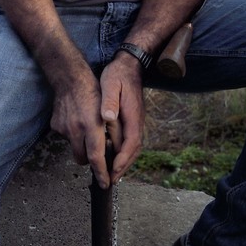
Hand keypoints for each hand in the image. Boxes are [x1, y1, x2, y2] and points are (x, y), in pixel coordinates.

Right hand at [49, 71, 108, 182]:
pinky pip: (66, 137)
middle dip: (91, 160)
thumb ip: (116, 134)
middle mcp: (76, 129)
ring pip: (74, 148)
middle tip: (97, 152)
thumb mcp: (110, 112)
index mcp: (92, 126)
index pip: (96, 157)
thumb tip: (119, 153)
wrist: (70, 79)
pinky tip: (76, 121)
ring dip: (81, 145)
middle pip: (82, 158)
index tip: (105, 184)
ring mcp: (63, 128)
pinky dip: (73, 134)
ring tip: (86, 129)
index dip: (101, 173)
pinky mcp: (55, 125)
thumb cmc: (95, 93)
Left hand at [98, 53, 145, 185]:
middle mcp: (138, 122)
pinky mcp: (132, 121)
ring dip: (124, 162)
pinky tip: (114, 157)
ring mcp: (136, 122)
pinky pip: (130, 142)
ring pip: (133, 148)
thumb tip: (107, 116)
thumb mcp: (110, 85)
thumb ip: (109, 101)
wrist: (129, 66)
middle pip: (134, 150)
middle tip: (112, 180)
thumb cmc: (118, 76)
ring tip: (113, 174)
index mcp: (133, 117)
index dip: (122, 159)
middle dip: (123, 166)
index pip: (130, 143)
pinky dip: (124, 153)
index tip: (112, 170)